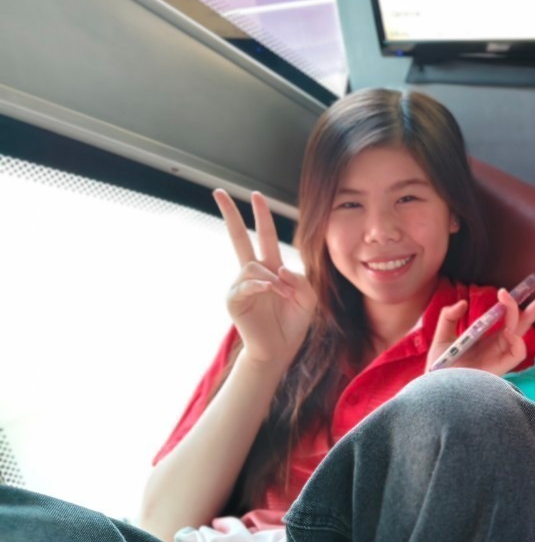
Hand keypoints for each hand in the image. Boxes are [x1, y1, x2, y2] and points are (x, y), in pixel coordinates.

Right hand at [213, 189, 317, 367]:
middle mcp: (252, 273)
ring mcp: (240, 285)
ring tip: (284, 295)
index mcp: (270, 268)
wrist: (280, 349)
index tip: (256, 194)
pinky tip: (271, 291)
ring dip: (274, 279)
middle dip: (231, 214)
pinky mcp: (234, 299)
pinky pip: (246, 283)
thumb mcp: (308, 298)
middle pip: (239, 237)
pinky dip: (263, 286)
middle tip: (219, 192)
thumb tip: (279, 269)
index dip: (261, 216)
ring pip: (253, 265)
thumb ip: (300, 279)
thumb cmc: (293, 322)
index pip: (264, 236)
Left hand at [427, 286, 534, 375]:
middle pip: (523, 323)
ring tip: (531, 301)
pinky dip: (518, 341)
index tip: (520, 289)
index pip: (508, 318)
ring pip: (523, 333)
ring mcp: (501, 355)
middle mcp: (497, 344)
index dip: (518, 304)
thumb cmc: (440, 366)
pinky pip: (518, 354)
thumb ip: (448, 317)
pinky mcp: (501, 367)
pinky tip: (511, 331)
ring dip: (530, 316)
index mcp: (487, 336)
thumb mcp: (441, 336)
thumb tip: (463, 304)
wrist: (437, 387)